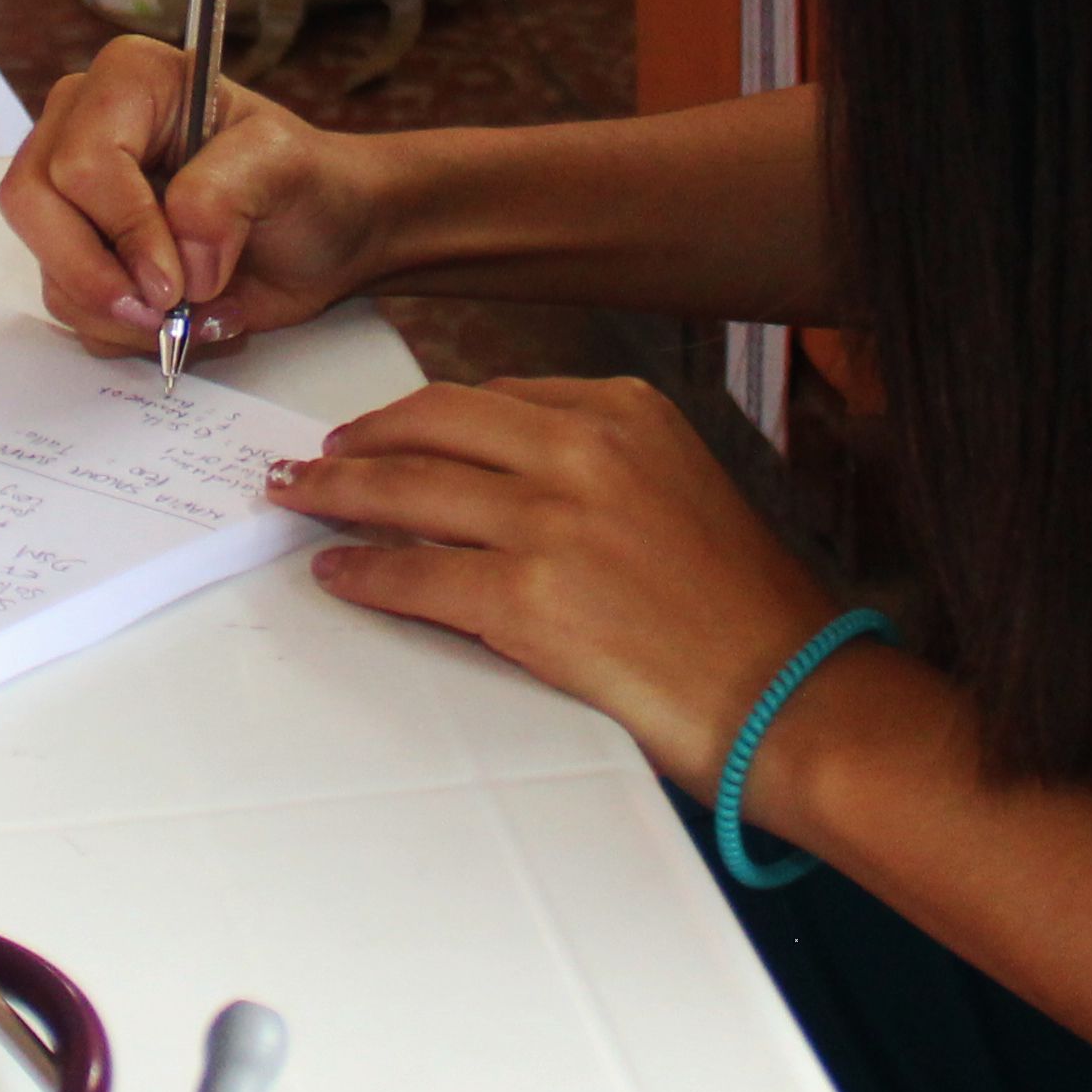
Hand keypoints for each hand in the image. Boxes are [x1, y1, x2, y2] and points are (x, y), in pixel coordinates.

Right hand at [2, 36, 384, 354]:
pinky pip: (68, 302)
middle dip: (96, 276)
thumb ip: (227, 193)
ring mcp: (73, 191)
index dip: (125, 229)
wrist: (320, 235)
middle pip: (33, 205)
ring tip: (196, 312)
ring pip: (47, 264)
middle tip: (163, 314)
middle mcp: (83, 124)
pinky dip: (123, 329)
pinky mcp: (80, 248)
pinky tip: (182, 317)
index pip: (83, 160)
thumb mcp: (286, 166)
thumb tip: (180, 259)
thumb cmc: (306, 182)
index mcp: (129, 79)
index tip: (178, 281)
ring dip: (120, 312)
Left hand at [271, 378, 841, 787]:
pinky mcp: (527, 600)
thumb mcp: (678, 488)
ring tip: (299, 498)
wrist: (792, 693)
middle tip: (316, 456)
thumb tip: (497, 477)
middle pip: (431, 425)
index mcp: (624, 413)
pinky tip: (338, 570)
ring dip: (336, 493)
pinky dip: (363, 570)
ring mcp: (552, 522)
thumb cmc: (744, 611)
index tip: (382, 429)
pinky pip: (414, 573)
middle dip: (358, 439)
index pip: (489, 397)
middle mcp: (584, 449)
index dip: (420, 416)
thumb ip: (595, 466)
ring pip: (407, 489)